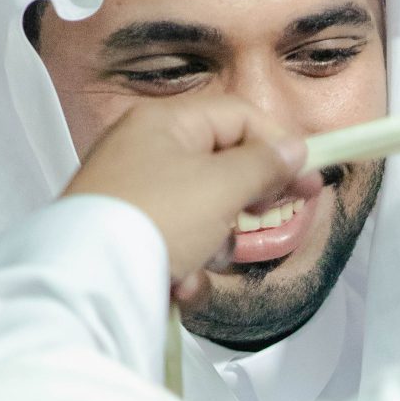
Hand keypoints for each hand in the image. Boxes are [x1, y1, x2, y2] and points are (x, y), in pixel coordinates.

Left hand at [63, 97, 321, 298]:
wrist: (91, 284)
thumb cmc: (156, 219)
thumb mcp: (221, 186)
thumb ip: (264, 164)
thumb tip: (293, 148)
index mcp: (164, 122)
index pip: (237, 116)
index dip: (278, 144)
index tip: (308, 177)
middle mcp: (144, 151)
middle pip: (221, 164)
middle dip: (246, 199)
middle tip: (264, 217)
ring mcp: (134, 196)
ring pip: (202, 211)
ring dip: (214, 242)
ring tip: (201, 259)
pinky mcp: (129, 238)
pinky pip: (176, 244)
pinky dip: (185, 266)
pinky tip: (176, 283)